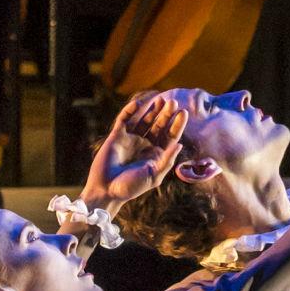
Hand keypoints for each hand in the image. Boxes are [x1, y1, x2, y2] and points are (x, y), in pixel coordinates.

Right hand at [82, 93, 188, 209]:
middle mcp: (145, 145)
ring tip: (161, 100)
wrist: (106, 190)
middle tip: (173, 102)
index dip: (177, 124)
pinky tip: (138, 103)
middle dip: (166, 114)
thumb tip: (180, 144)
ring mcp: (131, 139)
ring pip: (144, 120)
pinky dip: (130, 111)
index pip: (170, 136)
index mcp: (156, 155)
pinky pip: (125, 120)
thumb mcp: (153, 176)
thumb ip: (167, 160)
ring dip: (152, 110)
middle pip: (159, 125)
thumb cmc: (131, 187)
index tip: (183, 112)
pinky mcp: (117, 136)